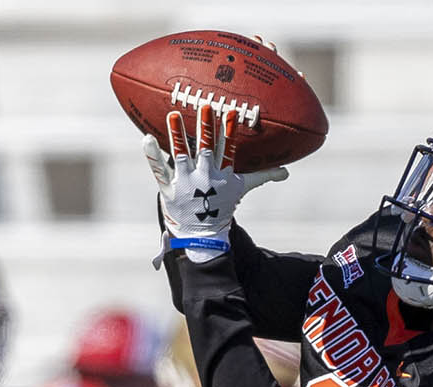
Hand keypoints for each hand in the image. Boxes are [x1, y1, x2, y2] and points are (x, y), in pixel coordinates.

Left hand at [144, 103, 287, 262]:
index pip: (228, 149)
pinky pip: (160, 170)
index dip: (230, 131)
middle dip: (206, 128)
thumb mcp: (242, 189)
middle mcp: (205, 177)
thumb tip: (286, 172)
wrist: (202, 234)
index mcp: (222, 174)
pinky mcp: (169, 188)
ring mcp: (186, 182)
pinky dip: (153, 155)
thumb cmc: (222, 206)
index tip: (231, 112)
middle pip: (206, 149)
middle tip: (205, 106)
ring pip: (181, 155)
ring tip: (173, 114)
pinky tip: (146, 138)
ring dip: (177, 135)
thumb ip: (263, 176)